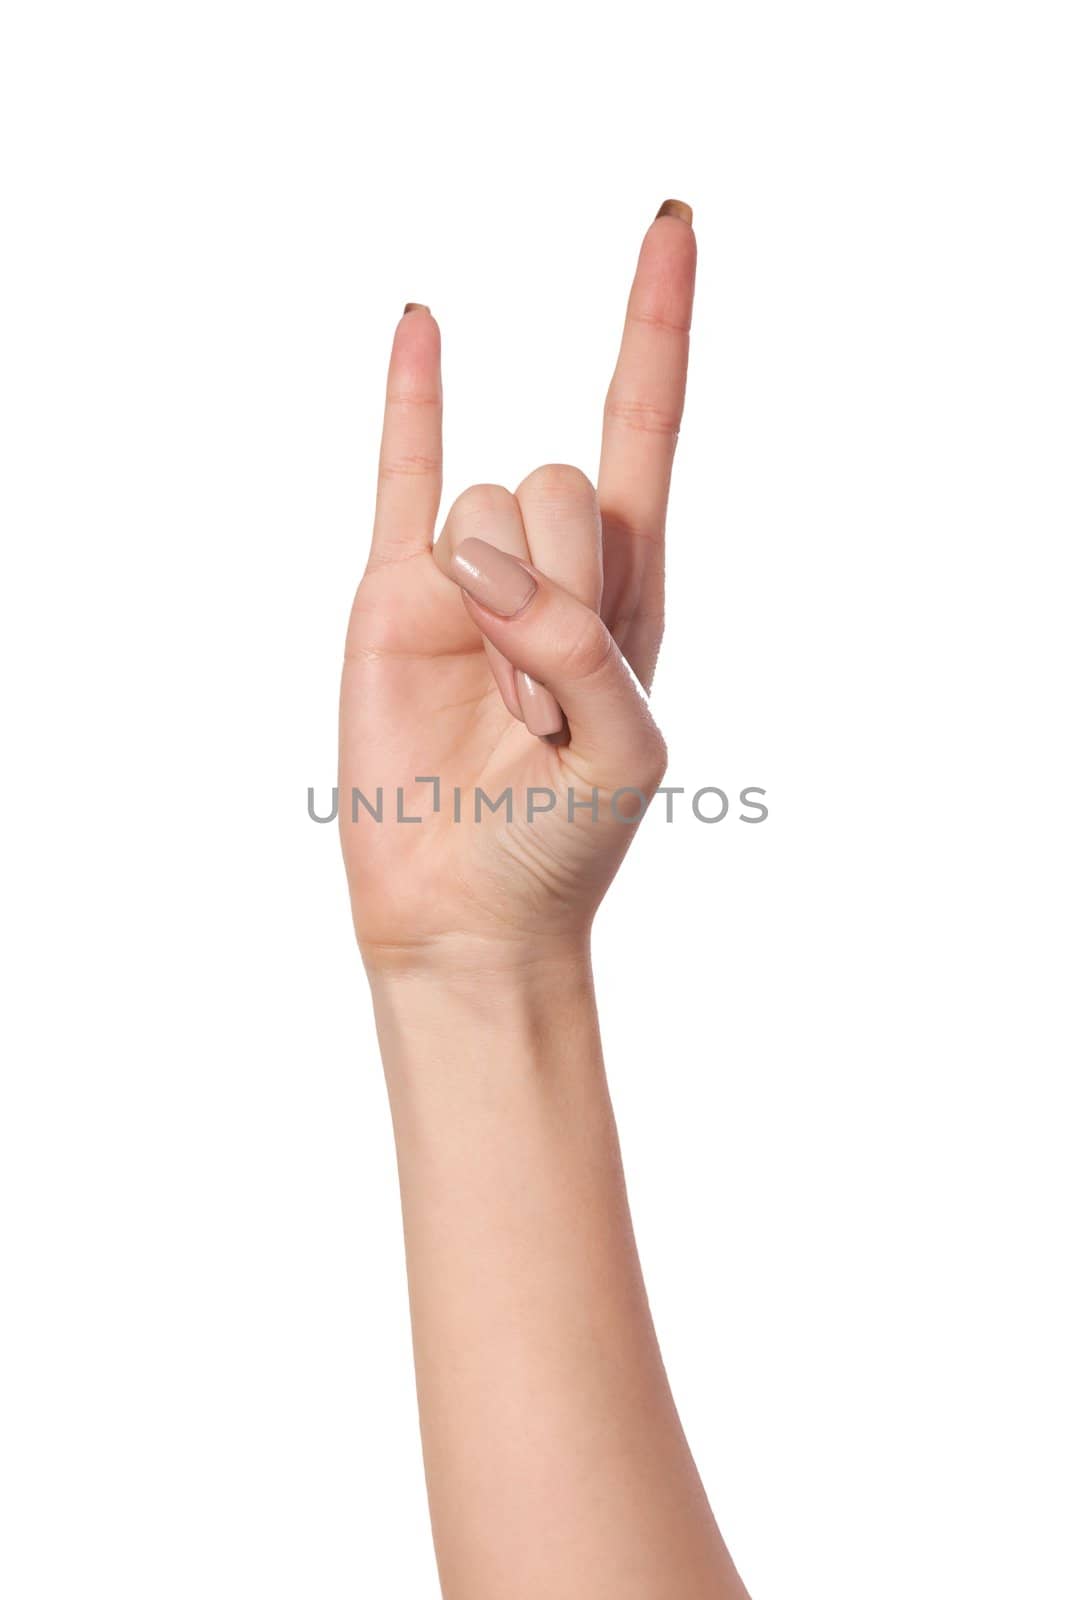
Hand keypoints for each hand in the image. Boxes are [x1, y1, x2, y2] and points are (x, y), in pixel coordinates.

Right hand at [340, 203, 695, 972]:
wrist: (465, 910)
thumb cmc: (563, 842)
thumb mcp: (626, 749)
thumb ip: (585, 647)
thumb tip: (488, 569)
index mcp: (630, 590)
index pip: (647, 429)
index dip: (658, 329)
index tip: (673, 224)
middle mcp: (551, 565)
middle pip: (562, 478)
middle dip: (555, 583)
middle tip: (541, 697)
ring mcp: (469, 575)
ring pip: (484, 501)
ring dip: (493, 607)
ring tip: (497, 709)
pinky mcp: (394, 595)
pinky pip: (403, 475)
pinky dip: (412, 400)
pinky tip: (424, 324)